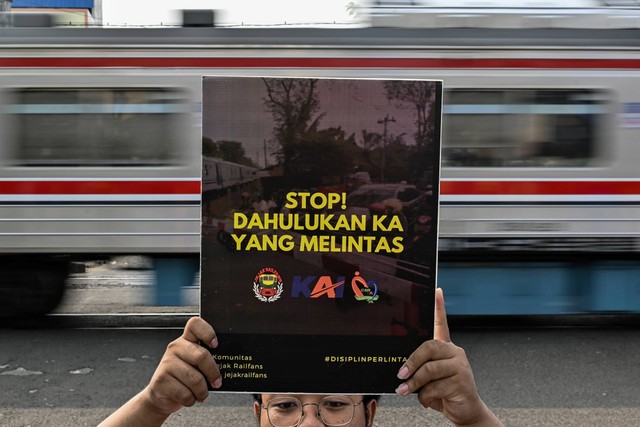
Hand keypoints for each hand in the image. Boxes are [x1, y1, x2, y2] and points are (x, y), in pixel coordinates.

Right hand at [143, 317, 221, 414]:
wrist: (160, 395)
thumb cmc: (183, 378)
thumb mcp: (194, 365)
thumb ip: (206, 360)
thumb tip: (226, 364)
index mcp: (186, 340)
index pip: (195, 324)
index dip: (207, 332)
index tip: (215, 345)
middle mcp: (175, 348)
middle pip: (201, 356)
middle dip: (213, 373)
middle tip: (217, 382)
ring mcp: (166, 363)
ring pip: (195, 378)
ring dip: (202, 391)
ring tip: (202, 394)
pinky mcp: (161, 380)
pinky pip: (184, 393)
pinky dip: (191, 400)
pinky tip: (189, 398)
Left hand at [395, 289, 501, 425]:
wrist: (465, 412)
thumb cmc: (444, 392)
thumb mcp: (428, 378)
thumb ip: (419, 369)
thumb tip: (401, 369)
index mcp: (446, 348)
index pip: (442, 323)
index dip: (439, 306)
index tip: (436, 290)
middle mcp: (455, 352)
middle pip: (429, 347)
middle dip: (411, 361)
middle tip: (400, 374)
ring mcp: (460, 366)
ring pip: (429, 369)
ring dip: (413, 382)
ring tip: (404, 390)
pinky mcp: (462, 382)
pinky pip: (434, 386)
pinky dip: (424, 396)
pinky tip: (426, 400)